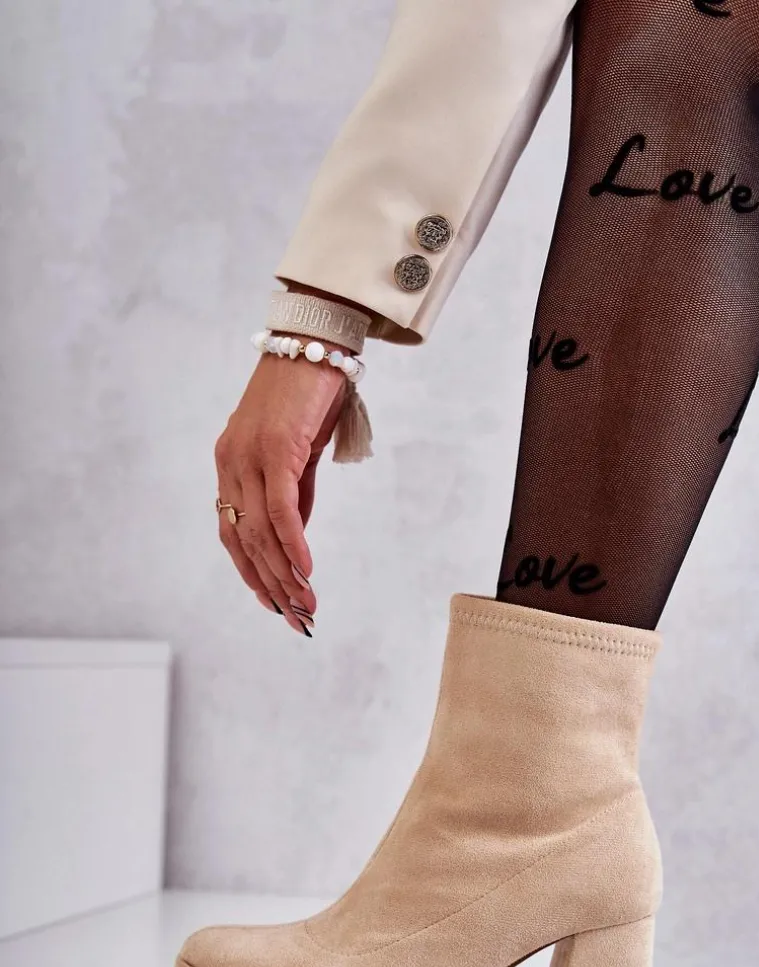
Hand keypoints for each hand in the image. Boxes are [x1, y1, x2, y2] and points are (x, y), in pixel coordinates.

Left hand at [214, 335, 350, 636]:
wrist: (314, 343)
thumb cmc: (308, 394)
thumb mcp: (297, 452)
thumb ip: (292, 493)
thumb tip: (294, 537)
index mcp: (230, 464)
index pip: (233, 532)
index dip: (252, 573)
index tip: (274, 604)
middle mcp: (230, 463)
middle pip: (244, 540)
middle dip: (271, 585)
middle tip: (296, 618)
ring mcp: (248, 455)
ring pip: (261, 531)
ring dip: (285, 574)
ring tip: (306, 604)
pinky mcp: (275, 448)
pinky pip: (280, 508)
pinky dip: (293, 543)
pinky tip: (305, 570)